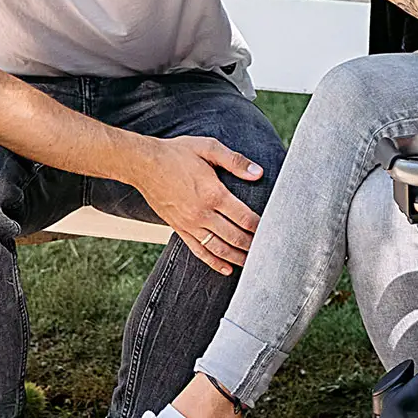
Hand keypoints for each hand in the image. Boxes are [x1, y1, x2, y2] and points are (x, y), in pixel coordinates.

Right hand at [123, 134, 264, 272]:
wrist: (144, 164)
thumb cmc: (177, 153)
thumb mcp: (208, 148)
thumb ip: (235, 161)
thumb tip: (258, 173)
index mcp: (214, 193)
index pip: (244, 217)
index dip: (260, 226)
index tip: (273, 231)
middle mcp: (202, 213)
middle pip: (235, 236)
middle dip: (253, 245)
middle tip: (268, 251)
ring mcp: (190, 224)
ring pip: (219, 248)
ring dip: (237, 257)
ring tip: (253, 263)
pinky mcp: (179, 229)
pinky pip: (199, 250)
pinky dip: (214, 262)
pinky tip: (226, 268)